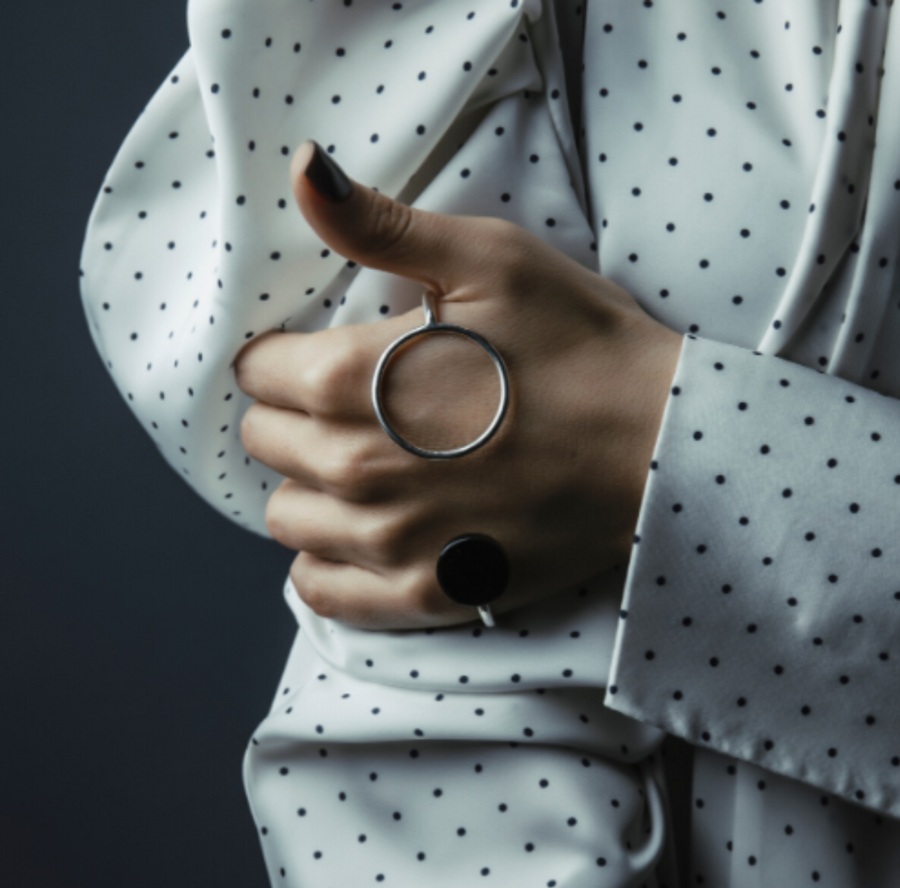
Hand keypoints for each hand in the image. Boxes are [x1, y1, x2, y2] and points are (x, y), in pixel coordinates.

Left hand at [234, 141, 682, 630]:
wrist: (659, 446)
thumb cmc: (580, 346)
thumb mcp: (488, 259)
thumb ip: (380, 224)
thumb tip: (302, 169)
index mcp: (349, 380)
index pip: (256, 374)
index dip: (286, 357)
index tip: (326, 355)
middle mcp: (353, 468)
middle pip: (265, 445)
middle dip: (295, 418)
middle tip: (354, 406)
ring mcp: (388, 541)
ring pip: (287, 517)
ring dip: (311, 488)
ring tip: (365, 468)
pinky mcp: (424, 592)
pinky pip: (325, 592)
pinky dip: (328, 563)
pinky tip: (365, 534)